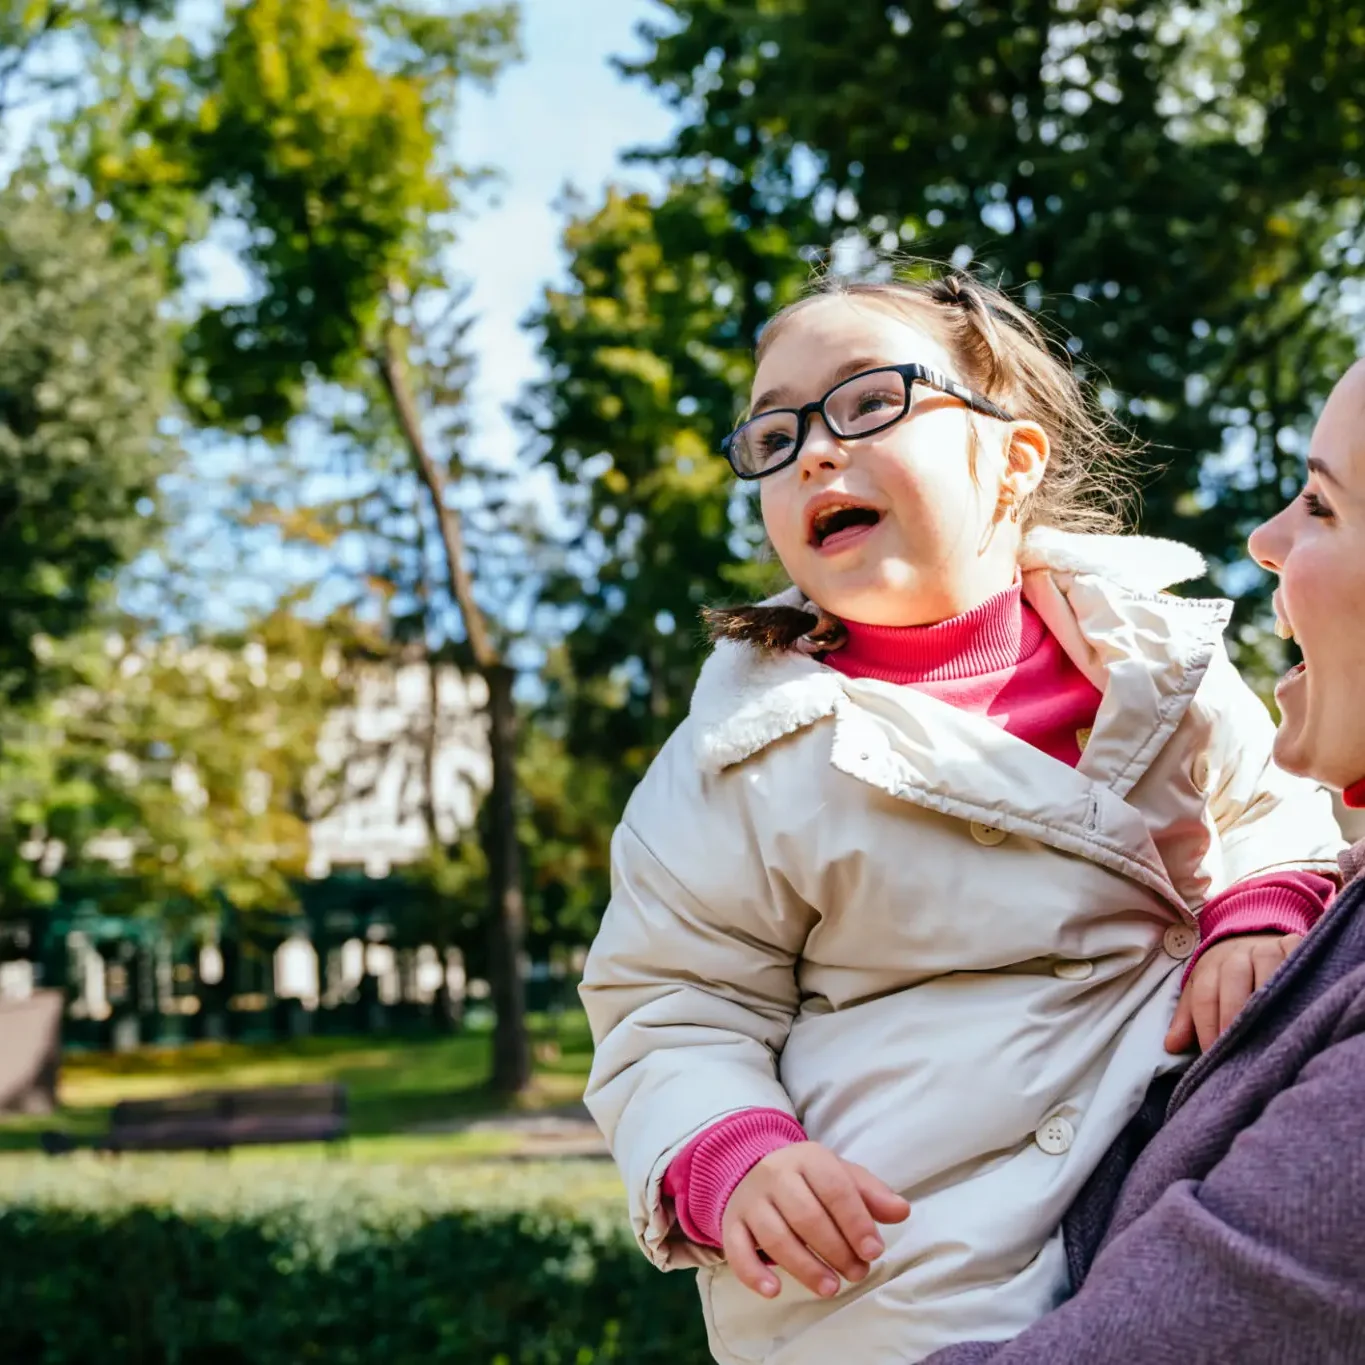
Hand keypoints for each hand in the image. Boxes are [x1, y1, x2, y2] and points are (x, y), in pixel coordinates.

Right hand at [720, 1141, 909, 1299]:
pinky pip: (737, 1250)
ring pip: (775, 1236)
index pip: (834, 1187)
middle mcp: (775, 1174)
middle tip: (857, 1273)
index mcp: (807, 1157)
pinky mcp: (732, 1224)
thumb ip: (870, 1194)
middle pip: (805, 1215)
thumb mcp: (840, 1175)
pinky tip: (774, 1291)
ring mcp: (751, 1200)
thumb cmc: (808, 1180)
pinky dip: (753, 1273)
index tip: (874, 1251)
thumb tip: (902, 1210)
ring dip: (805, 1267)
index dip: (856, 1221)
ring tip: (831, 1288)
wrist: (752, 1170)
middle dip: (835, 1249)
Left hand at [1165, 932, 1302, 1053]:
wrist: (1251, 936)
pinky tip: (1303, 1001)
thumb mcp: (1203, 990)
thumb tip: (1171, 1046)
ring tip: (1273, 1029)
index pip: (1205, 996)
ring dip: (1270, 997)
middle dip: (1234, 1012)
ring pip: (1268, 969)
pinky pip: (1298, 958)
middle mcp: (1237, 955)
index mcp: (1210, 968)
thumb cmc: (1226, 976)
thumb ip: (1188, 1018)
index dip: (1207, 1025)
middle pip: (1233, 979)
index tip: (1212, 1053)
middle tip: (1240, 1044)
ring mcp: (1267, 948)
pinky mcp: (1293, 944)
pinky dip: (1301, 977)